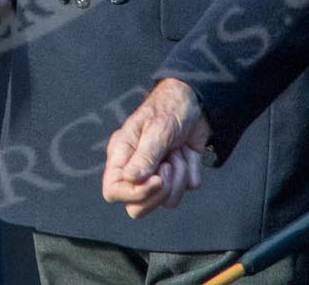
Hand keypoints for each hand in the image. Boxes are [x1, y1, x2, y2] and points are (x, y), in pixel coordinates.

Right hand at [103, 78, 211, 217]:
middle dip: (159, 193)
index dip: (133, 193)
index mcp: (122, 154)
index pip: (112, 190)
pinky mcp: (178, 175)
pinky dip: (192, 170)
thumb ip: (144, 156)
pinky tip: (187, 150)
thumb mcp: (157, 129)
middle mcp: (137, 168)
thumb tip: (130, 179)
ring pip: (166, 201)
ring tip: (177, 151)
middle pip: (137, 207)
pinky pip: (187, 188)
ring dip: (179, 176)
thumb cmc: (169, 106)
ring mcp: (158, 174)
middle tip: (168, 167)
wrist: (196, 100)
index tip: (156, 180)